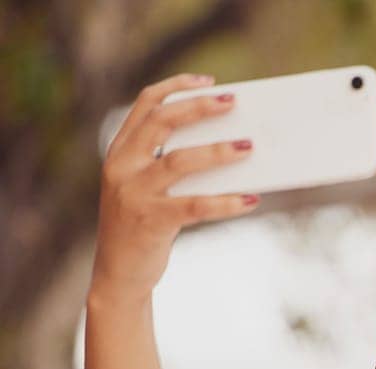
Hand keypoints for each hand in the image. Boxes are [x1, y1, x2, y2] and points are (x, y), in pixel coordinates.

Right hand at [92, 73, 258, 298]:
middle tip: (232, 102)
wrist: (118, 273)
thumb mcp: (146, 189)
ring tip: (248, 146)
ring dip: (217, 151)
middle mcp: (122, 166)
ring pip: (179, 161)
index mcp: (120, 151)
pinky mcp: (150, 221)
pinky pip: (195, 206)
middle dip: (198, 108)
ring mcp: (133, 192)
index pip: (145, 104)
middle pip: (162, 122)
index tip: (207, 82)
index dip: (176, 87)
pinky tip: (249, 199)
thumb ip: (170, 167)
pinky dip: (225, 202)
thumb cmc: (142, 228)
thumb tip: (228, 151)